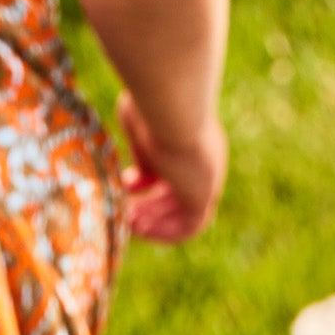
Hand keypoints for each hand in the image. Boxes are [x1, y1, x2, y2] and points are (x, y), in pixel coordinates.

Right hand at [117, 91, 225, 244]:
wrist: (170, 104)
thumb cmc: (149, 107)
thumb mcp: (141, 127)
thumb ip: (142, 151)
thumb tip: (142, 176)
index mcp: (190, 138)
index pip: (173, 166)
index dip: (148, 179)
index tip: (126, 181)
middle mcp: (204, 158)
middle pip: (179, 191)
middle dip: (150, 206)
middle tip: (126, 213)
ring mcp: (209, 175)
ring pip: (185, 210)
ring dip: (156, 222)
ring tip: (130, 224)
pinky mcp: (207, 193)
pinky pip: (191, 224)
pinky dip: (166, 230)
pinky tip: (142, 228)